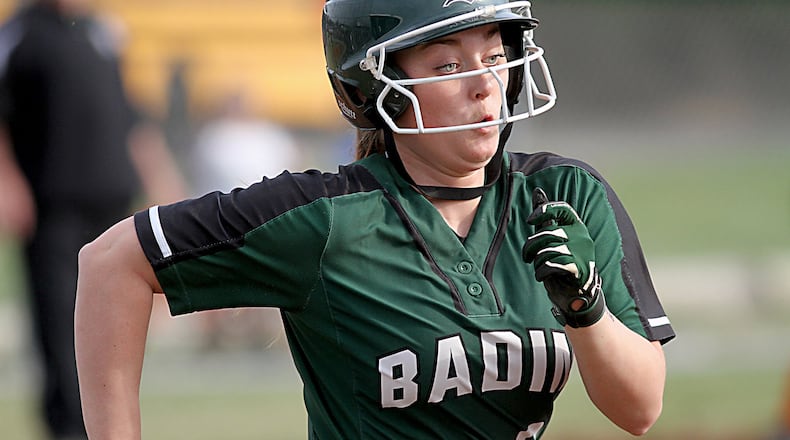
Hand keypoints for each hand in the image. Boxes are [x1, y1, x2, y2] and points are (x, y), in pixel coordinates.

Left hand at [522, 187, 604, 327]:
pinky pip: (552, 265)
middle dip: (531, 246)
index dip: (544, 210)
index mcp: (576, 226)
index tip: (531, 220)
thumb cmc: (563, 262)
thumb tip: (537, 191)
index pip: (562, 208)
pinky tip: (542, 276)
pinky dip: (542, 272)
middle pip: (547, 233)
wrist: (578, 293)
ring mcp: (581, 252)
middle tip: (527, 256)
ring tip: (539, 269)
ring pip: (547, 251)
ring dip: (537, 262)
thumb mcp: (555, 237)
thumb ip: (547, 217)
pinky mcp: (579, 269)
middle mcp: (581, 236)